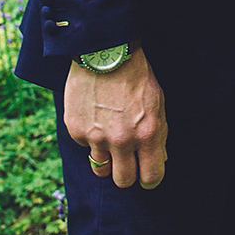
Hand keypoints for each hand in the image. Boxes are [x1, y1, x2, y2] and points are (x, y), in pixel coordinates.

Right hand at [64, 50, 166, 188]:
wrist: (105, 53)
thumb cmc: (136, 77)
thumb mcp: (157, 104)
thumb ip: (157, 135)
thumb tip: (157, 160)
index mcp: (147, 134)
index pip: (151, 177)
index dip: (150, 179)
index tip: (146, 175)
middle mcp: (121, 140)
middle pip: (123, 181)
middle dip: (128, 174)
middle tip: (128, 162)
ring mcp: (96, 137)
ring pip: (101, 169)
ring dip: (107, 159)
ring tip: (110, 138)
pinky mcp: (76, 130)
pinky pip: (85, 146)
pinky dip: (90, 137)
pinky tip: (95, 116)